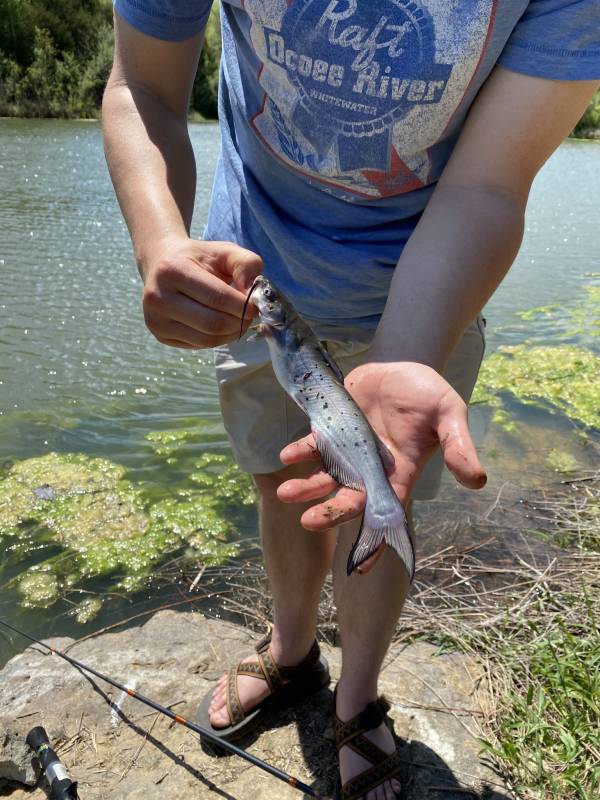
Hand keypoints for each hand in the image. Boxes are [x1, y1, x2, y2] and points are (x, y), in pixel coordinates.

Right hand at [141, 238, 262, 347]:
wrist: (162, 263)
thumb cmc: (198, 258)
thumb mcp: (224, 251)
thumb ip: (246, 264)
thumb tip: (253, 293)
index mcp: (172, 270)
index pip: (218, 298)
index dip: (243, 305)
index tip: (256, 305)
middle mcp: (158, 297)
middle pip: (213, 324)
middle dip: (239, 322)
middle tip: (250, 315)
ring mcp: (156, 320)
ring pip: (207, 340)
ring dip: (231, 333)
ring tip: (238, 319)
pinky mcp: (160, 336)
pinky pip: (199, 345)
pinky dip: (218, 339)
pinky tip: (221, 325)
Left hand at [278, 360, 485, 537]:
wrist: (402, 364)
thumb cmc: (428, 393)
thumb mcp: (449, 415)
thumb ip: (458, 447)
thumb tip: (478, 480)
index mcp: (400, 472)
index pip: (387, 511)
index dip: (376, 540)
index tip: (360, 567)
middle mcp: (371, 468)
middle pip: (349, 498)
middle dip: (330, 512)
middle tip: (309, 521)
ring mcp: (349, 450)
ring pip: (326, 477)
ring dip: (306, 487)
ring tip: (285, 493)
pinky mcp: (333, 429)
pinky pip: (313, 446)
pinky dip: (300, 451)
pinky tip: (286, 456)